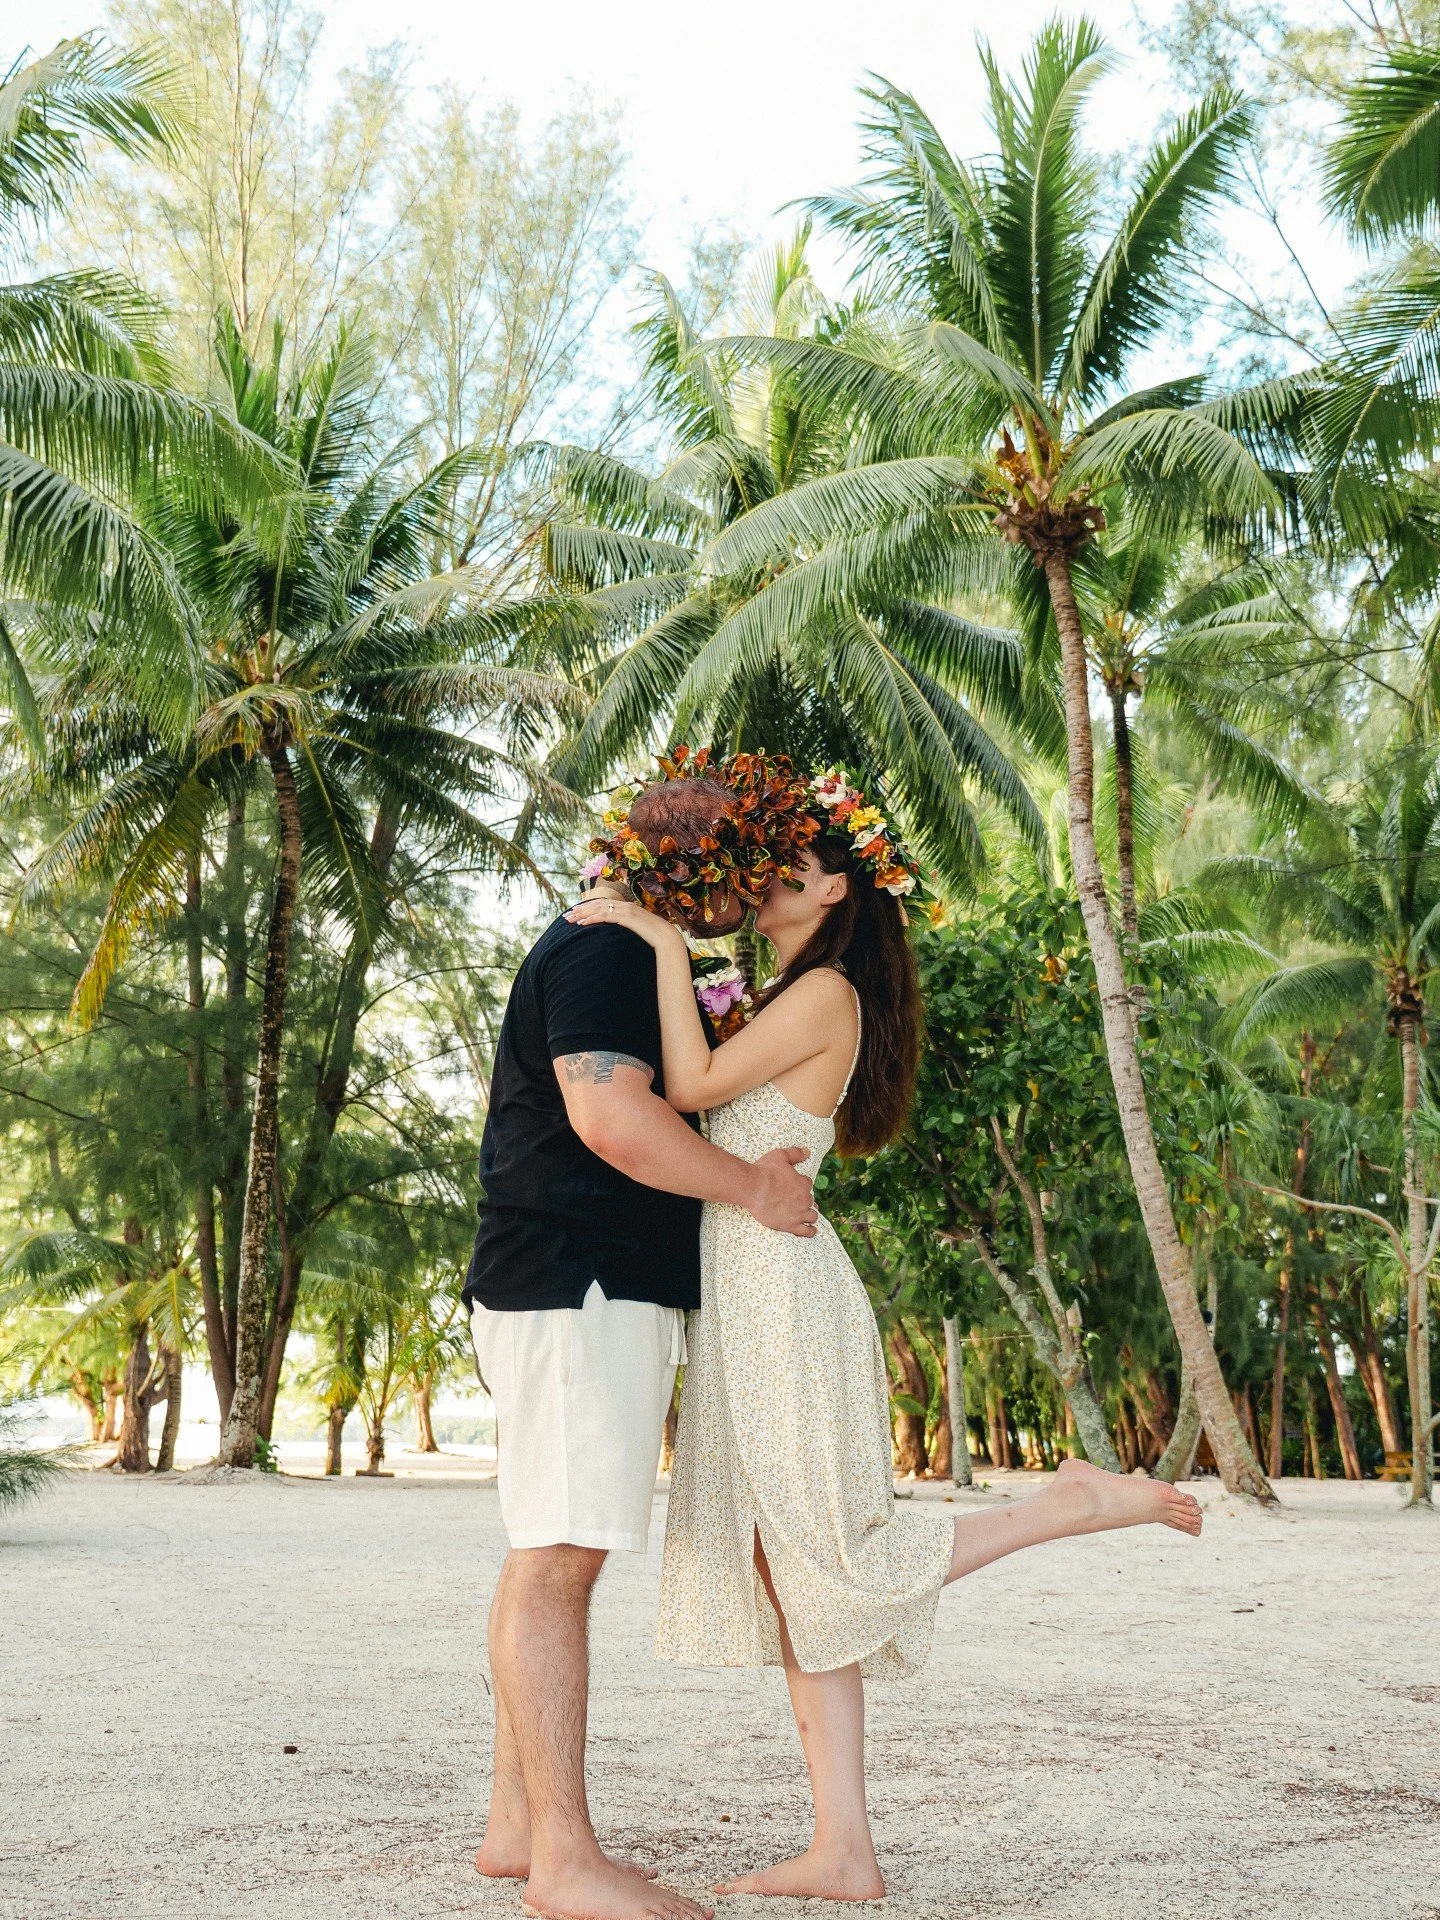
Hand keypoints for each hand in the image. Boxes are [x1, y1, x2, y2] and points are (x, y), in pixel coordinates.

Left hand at [565, 895, 682, 953]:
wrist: (666, 937)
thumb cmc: (654, 936)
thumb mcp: (638, 930)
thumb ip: (627, 928)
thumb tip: (618, 934)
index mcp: (627, 907)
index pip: (603, 905)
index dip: (588, 908)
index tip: (576, 913)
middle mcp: (625, 906)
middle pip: (597, 905)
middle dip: (581, 910)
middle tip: (566, 916)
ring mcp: (625, 910)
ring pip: (598, 909)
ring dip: (582, 914)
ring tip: (570, 920)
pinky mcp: (626, 918)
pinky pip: (605, 916)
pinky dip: (592, 919)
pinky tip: (582, 923)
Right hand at [746, 1147, 818, 1236]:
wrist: (753, 1188)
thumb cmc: (765, 1171)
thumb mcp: (780, 1156)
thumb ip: (795, 1153)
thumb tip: (807, 1151)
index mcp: (803, 1183)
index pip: (807, 1184)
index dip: (801, 1185)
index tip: (794, 1186)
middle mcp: (804, 1199)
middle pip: (810, 1200)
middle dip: (805, 1200)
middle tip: (797, 1201)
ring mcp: (798, 1213)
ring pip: (811, 1216)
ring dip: (810, 1215)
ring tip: (807, 1216)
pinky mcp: (790, 1225)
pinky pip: (806, 1231)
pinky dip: (810, 1231)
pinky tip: (812, 1231)